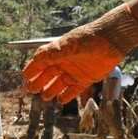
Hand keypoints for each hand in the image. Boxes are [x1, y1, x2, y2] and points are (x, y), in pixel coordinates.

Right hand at [23, 4, 137, 103]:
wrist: (112, 40)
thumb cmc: (90, 38)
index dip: (32, 69)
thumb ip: (55, 52)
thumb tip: (38, 58)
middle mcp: (64, 62)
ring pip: (58, 83)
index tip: (24, 77)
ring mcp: (74, 71)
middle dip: (38, 82)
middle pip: (47, 74)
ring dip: (51, 90)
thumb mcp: (71, 44)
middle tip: (30, 90)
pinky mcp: (86, 79)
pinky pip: (73, 90)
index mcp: (58, 52)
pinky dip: (67, 95)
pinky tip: (60, 100)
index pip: (40, 61)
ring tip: (44, 97)